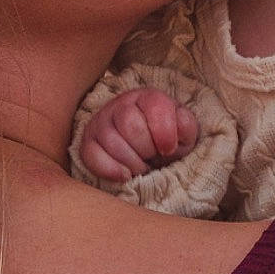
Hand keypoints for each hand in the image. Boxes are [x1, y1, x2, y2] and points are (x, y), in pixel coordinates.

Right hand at [79, 88, 199, 183]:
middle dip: (146, 149)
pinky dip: (109, 169)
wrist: (147, 148)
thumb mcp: (184, 132)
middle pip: (130, 124)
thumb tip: (180, 126)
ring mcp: (102, 122)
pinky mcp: (89, 142)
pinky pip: (91, 155)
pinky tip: (124, 175)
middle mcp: (122, 105)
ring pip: (111, 140)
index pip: (154, 107)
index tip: (168, 149)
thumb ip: (186, 126)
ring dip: (131, 163)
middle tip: (152, 157)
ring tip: (141, 167)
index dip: (164, 133)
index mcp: (148, 97)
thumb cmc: (166, 140)